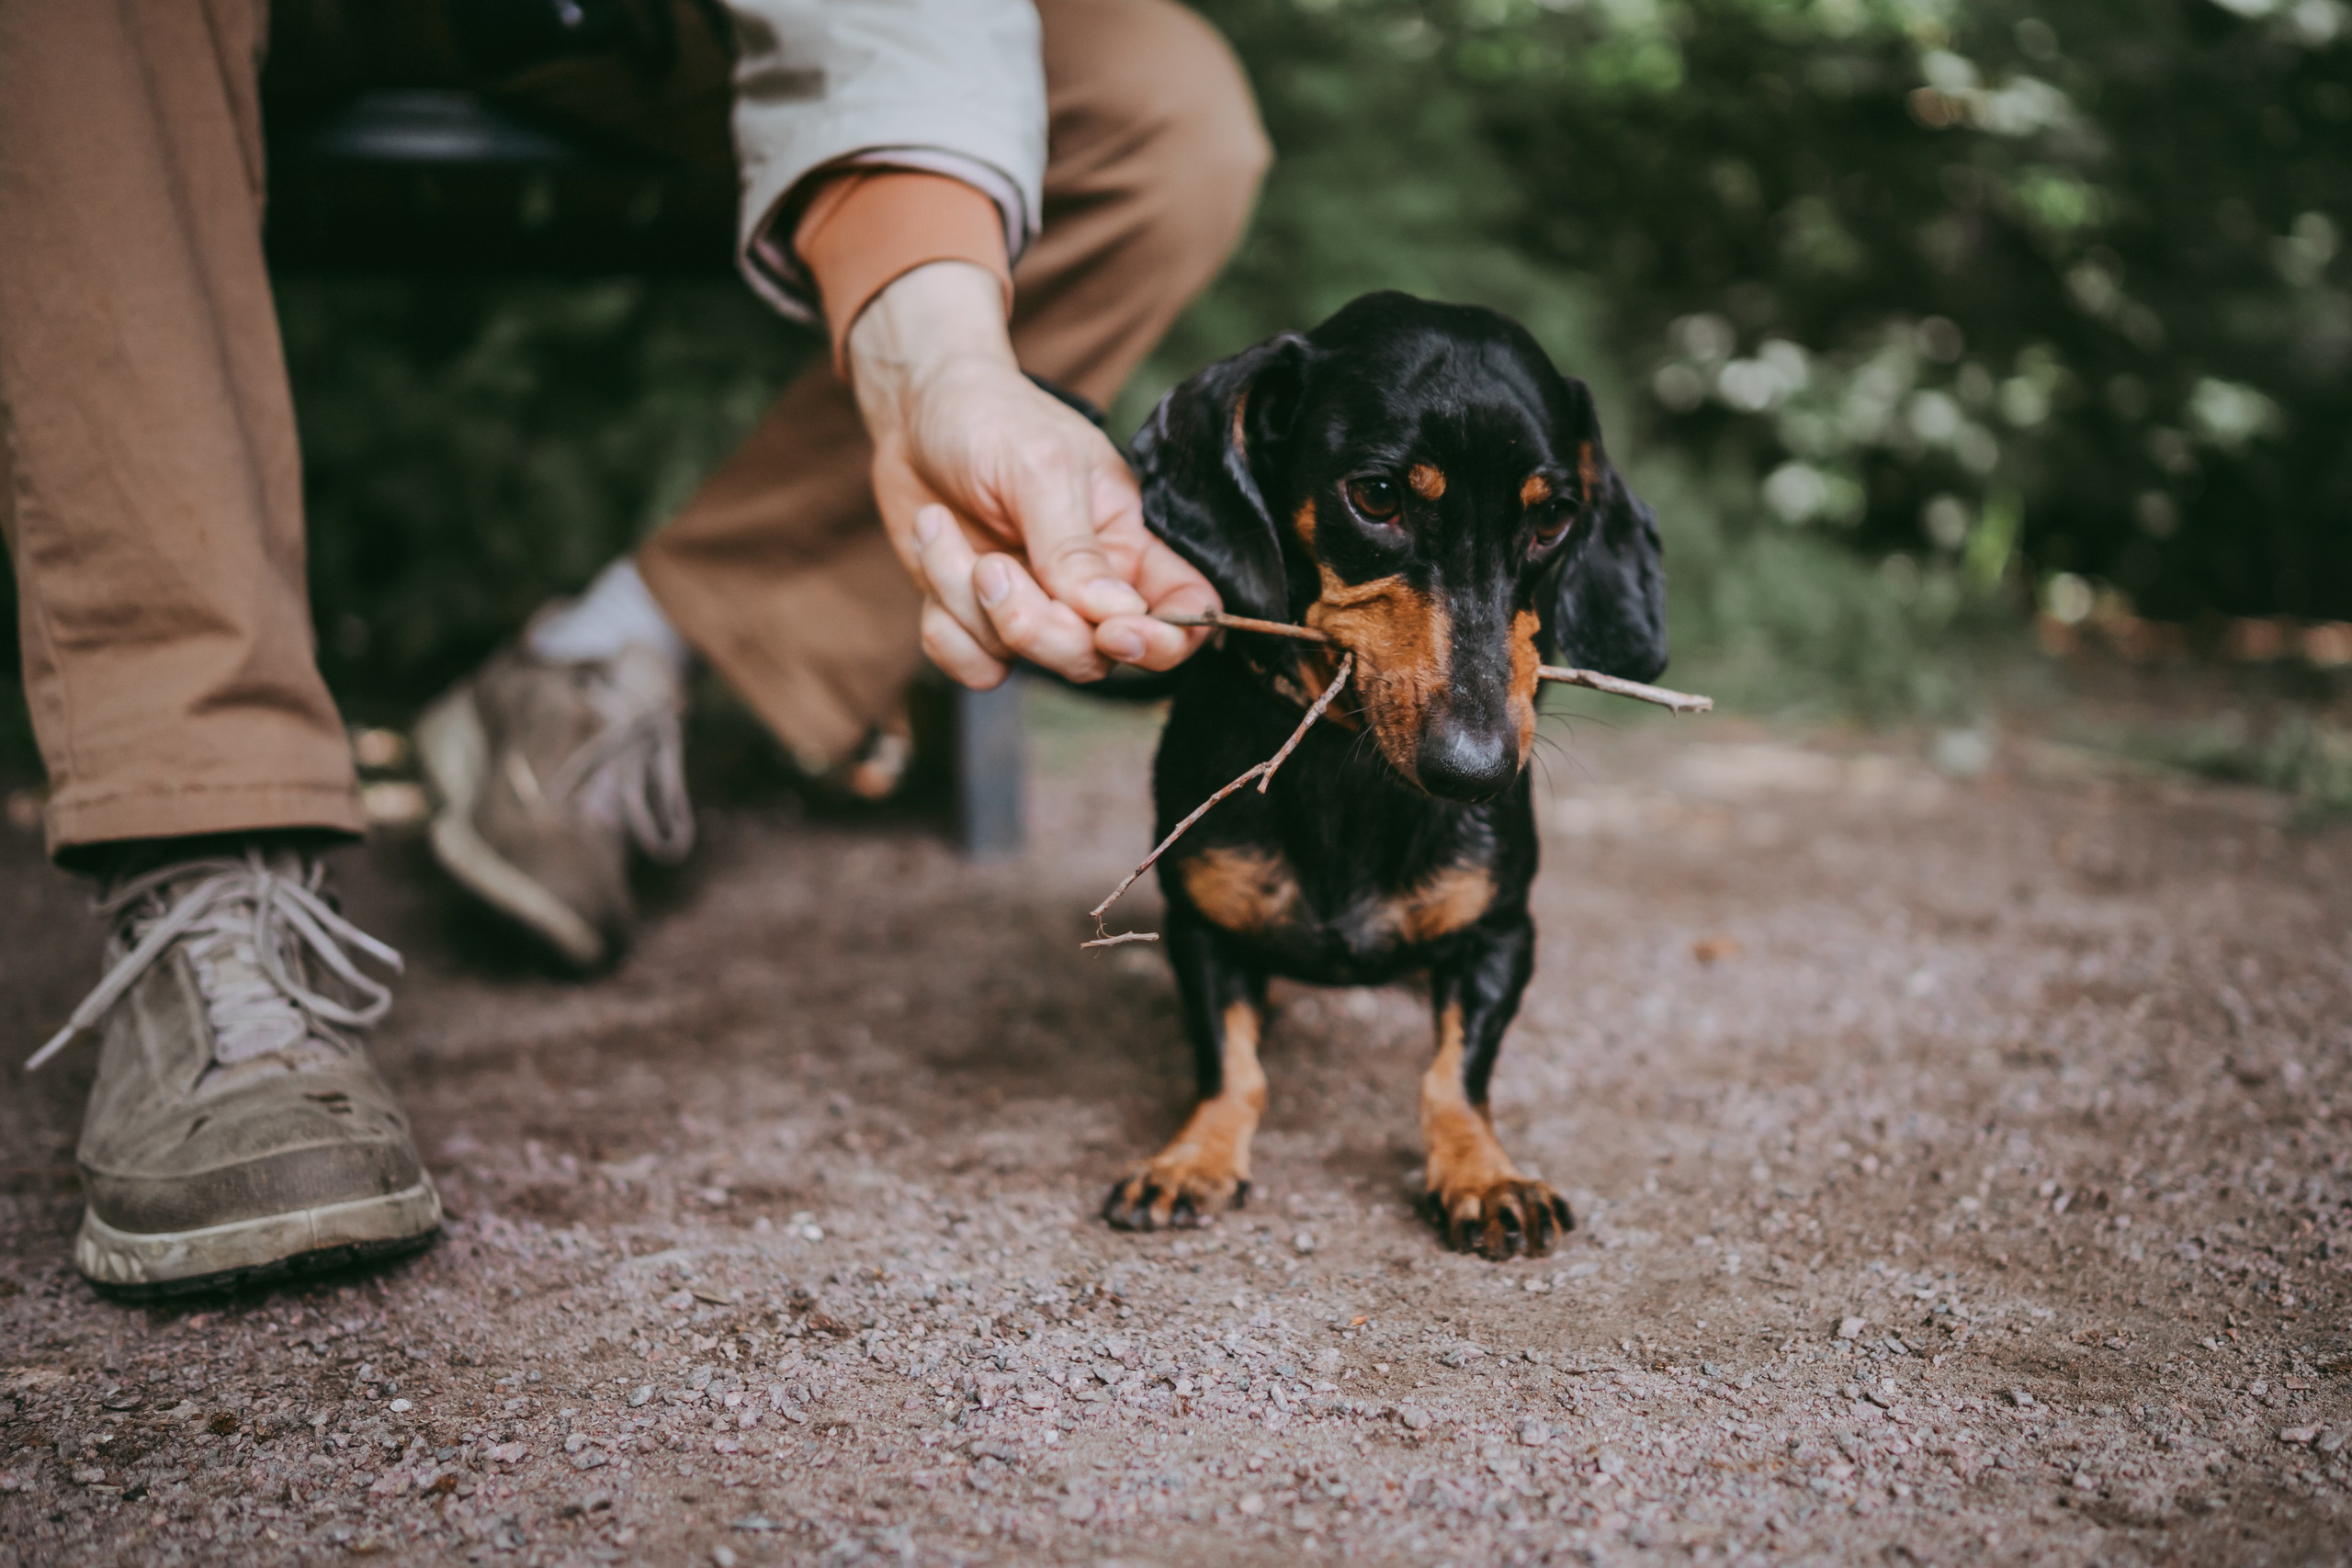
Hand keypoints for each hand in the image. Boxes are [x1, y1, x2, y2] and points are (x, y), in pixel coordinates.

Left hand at [847, 261, 1215, 687]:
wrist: (914, 412)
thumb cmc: (991, 418)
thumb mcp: (1041, 466)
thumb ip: (1076, 547)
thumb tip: (1117, 614)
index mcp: (1131, 540)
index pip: (1186, 612)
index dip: (1166, 640)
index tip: (1114, 629)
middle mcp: (1089, 587)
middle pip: (1095, 658)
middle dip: (1037, 626)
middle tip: (992, 566)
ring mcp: (1035, 608)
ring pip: (1026, 662)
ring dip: (969, 604)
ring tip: (943, 528)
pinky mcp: (980, 623)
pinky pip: (976, 667)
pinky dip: (944, 623)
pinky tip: (935, 552)